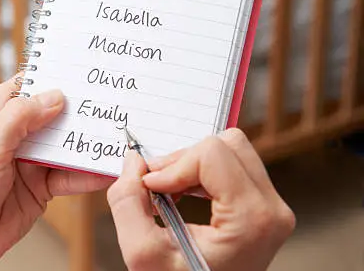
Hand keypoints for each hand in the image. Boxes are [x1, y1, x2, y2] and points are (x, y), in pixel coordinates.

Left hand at [0, 77, 111, 270]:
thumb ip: (20, 120)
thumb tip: (55, 96)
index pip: (29, 86)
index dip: (55, 77)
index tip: (84, 72)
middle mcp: (14, 133)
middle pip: (54, 114)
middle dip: (80, 111)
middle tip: (112, 104)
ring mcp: (29, 160)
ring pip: (66, 145)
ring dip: (88, 143)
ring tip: (117, 136)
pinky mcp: (41, 187)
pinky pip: (70, 175)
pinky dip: (89, 173)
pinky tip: (108, 169)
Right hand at [108, 129, 294, 270]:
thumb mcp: (142, 254)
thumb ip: (128, 203)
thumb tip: (133, 161)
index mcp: (253, 220)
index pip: (212, 154)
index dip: (173, 165)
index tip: (149, 187)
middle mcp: (271, 209)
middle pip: (227, 144)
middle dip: (183, 160)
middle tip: (156, 184)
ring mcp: (271, 207)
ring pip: (230, 149)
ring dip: (191, 164)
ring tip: (169, 190)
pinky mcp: (262, 205)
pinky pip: (232, 164)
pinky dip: (200, 171)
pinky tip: (182, 194)